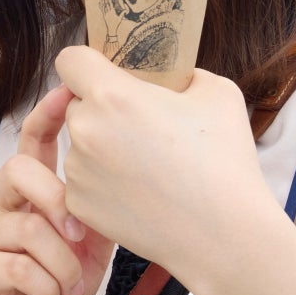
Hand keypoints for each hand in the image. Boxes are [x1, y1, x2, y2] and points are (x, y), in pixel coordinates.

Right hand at [0, 87, 112, 294]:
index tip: (65, 93)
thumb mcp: (88, 253)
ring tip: (69, 283)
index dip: (45, 115)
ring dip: (62, 261)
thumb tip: (127, 186)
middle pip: (19, 169)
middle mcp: (2, 204)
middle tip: (80, 235)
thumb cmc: (49, 290)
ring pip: (28, 225)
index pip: (30, 141)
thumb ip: (98, 219)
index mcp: (29, 194)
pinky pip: (20, 265)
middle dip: (58, 199)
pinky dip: (47, 285)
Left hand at [53, 47, 279, 285]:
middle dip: (101, 109)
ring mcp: (78, 170)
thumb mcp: (217, 93)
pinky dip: (103, 182)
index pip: (71, 59)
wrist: (223, 235)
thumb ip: (180, 74)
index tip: (107, 74)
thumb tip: (169, 75)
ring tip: (147, 165)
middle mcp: (85, 129)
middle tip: (140, 126)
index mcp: (112, 95)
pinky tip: (139, 191)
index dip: (88, 63)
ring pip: (80, 143)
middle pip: (76, 104)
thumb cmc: (224, 161)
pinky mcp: (78, 203)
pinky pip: (82, 179)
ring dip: (101, 147)